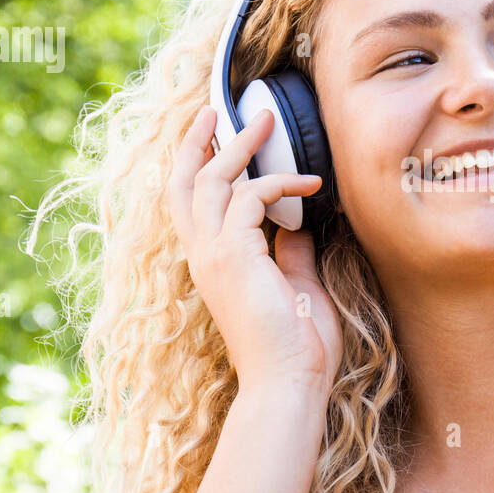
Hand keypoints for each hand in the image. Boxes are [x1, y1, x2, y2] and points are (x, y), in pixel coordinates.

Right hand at [167, 105, 342, 393]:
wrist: (288, 383)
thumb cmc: (297, 347)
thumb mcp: (296, 287)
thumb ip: (289, 254)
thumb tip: (295, 226)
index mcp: (211, 264)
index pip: (190, 203)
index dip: (196, 165)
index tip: (214, 136)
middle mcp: (202, 256)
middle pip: (183, 183)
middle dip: (198, 142)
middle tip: (217, 109)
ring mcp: (212, 255)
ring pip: (210, 180)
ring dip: (240, 146)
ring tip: (268, 121)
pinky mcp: (233, 255)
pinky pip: (250, 197)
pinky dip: (280, 182)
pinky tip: (311, 184)